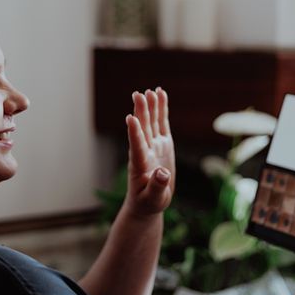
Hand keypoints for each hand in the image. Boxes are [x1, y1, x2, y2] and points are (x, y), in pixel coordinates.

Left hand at [124, 88, 174, 217]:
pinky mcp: (163, 144)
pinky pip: (162, 123)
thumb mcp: (152, 199)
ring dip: (151, 107)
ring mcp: (154, 146)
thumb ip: (156, 187)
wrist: (148, 201)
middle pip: (143, 129)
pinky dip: (161, 110)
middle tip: (138, 94)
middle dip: (141, 112)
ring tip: (152, 91)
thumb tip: (163, 174)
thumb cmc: (148, 203)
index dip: (134, 132)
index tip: (130, 118)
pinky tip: (161, 94)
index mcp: (141, 165)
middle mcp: (145, 151)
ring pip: (152, 122)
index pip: (137, 146)